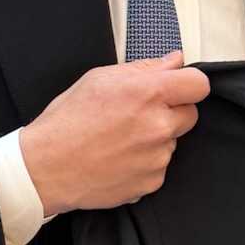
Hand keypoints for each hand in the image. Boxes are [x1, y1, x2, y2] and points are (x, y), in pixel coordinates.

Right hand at [20, 52, 210, 215]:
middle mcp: (158, 126)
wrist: (45, 168)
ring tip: (119, 139)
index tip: (177, 88)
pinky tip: (118, 158)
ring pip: (172, 142)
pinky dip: (144, 163)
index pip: (198, 84)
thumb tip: (174, 62)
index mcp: (148, 93)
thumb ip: (144, 69)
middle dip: (171, 112)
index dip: (188, 84)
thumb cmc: (66, 121)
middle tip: (139, 115)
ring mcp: (157, 157)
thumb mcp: (99, 79)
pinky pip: (159, 166)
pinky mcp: (151, 182)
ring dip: (155, 139)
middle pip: (190, 115)